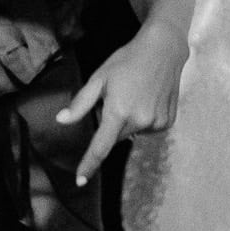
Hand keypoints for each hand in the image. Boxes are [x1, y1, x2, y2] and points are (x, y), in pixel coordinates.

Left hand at [56, 23, 182, 184]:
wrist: (163, 50)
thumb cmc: (127, 61)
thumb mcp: (99, 78)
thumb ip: (81, 103)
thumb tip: (62, 120)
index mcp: (118, 111)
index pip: (100, 146)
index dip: (89, 164)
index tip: (80, 180)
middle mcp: (139, 121)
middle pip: (116, 137)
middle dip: (112, 123)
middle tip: (117, 97)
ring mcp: (156, 123)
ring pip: (132, 133)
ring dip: (128, 121)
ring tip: (135, 94)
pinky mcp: (168, 122)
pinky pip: (148, 129)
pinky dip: (144, 119)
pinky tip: (147, 98)